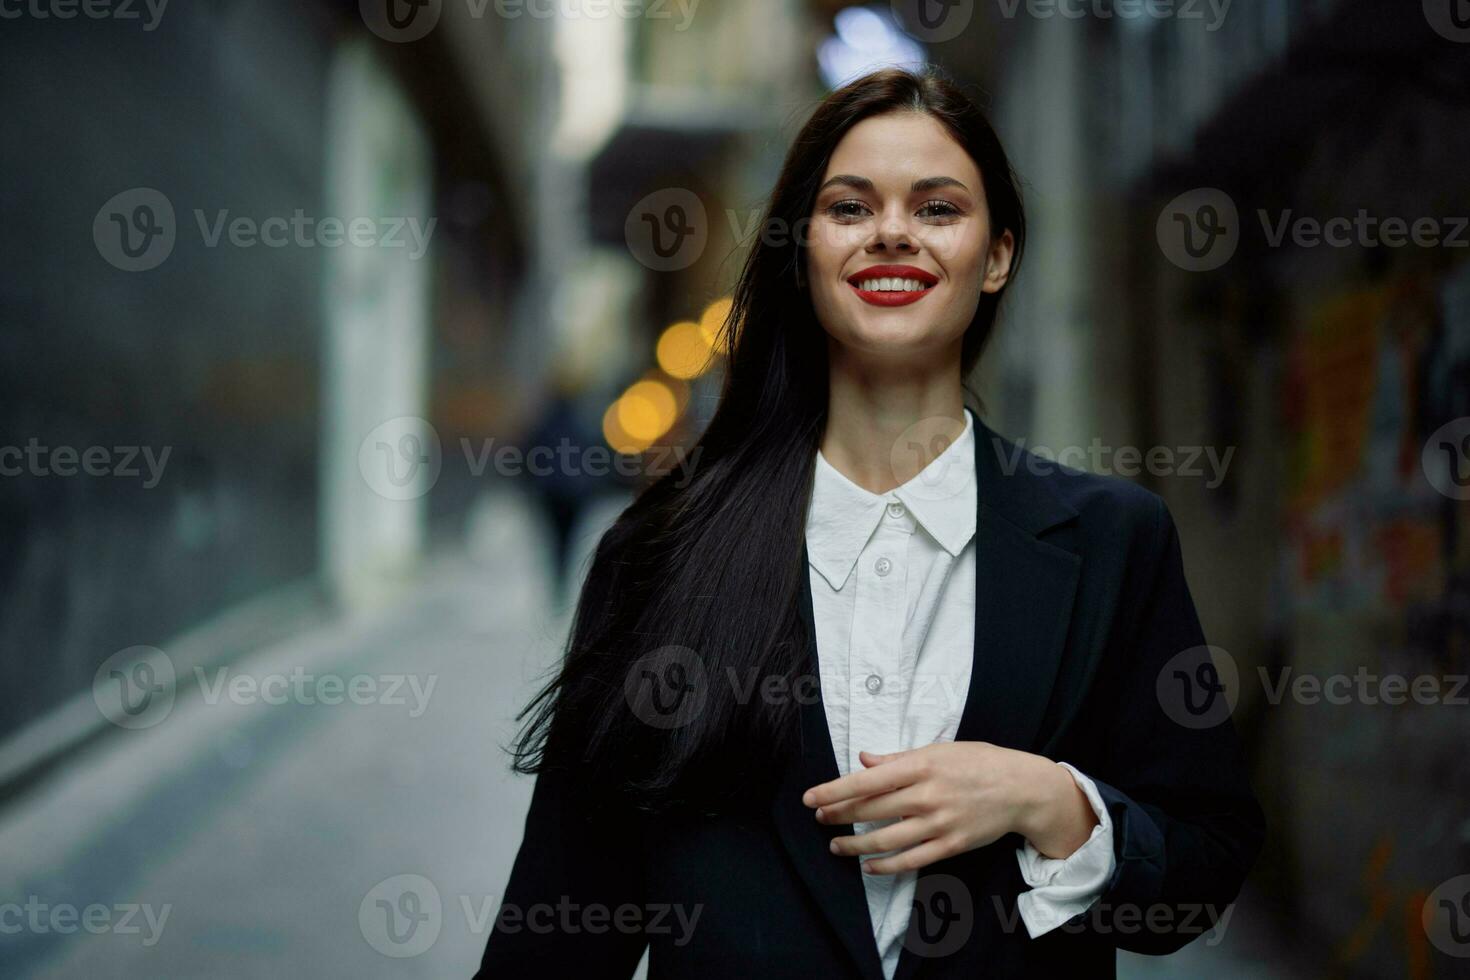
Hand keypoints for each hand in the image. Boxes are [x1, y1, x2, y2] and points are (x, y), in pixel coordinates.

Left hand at [801, 741, 1097, 874]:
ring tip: (836, 845)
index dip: (834, 790)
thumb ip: (898, 759)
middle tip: (820, 819)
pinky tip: (868, 866)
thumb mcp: (938, 749)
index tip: (811, 798)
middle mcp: (927, 795)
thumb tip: (864, 759)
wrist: (1022, 789)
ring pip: (886, 839)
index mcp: (921, 765)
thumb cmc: (978, 762)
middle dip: (839, 816)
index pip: (867, 780)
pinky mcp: (951, 845)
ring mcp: (939, 823)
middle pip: (872, 810)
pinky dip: (886, 865)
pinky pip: (911, 860)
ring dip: (855, 844)